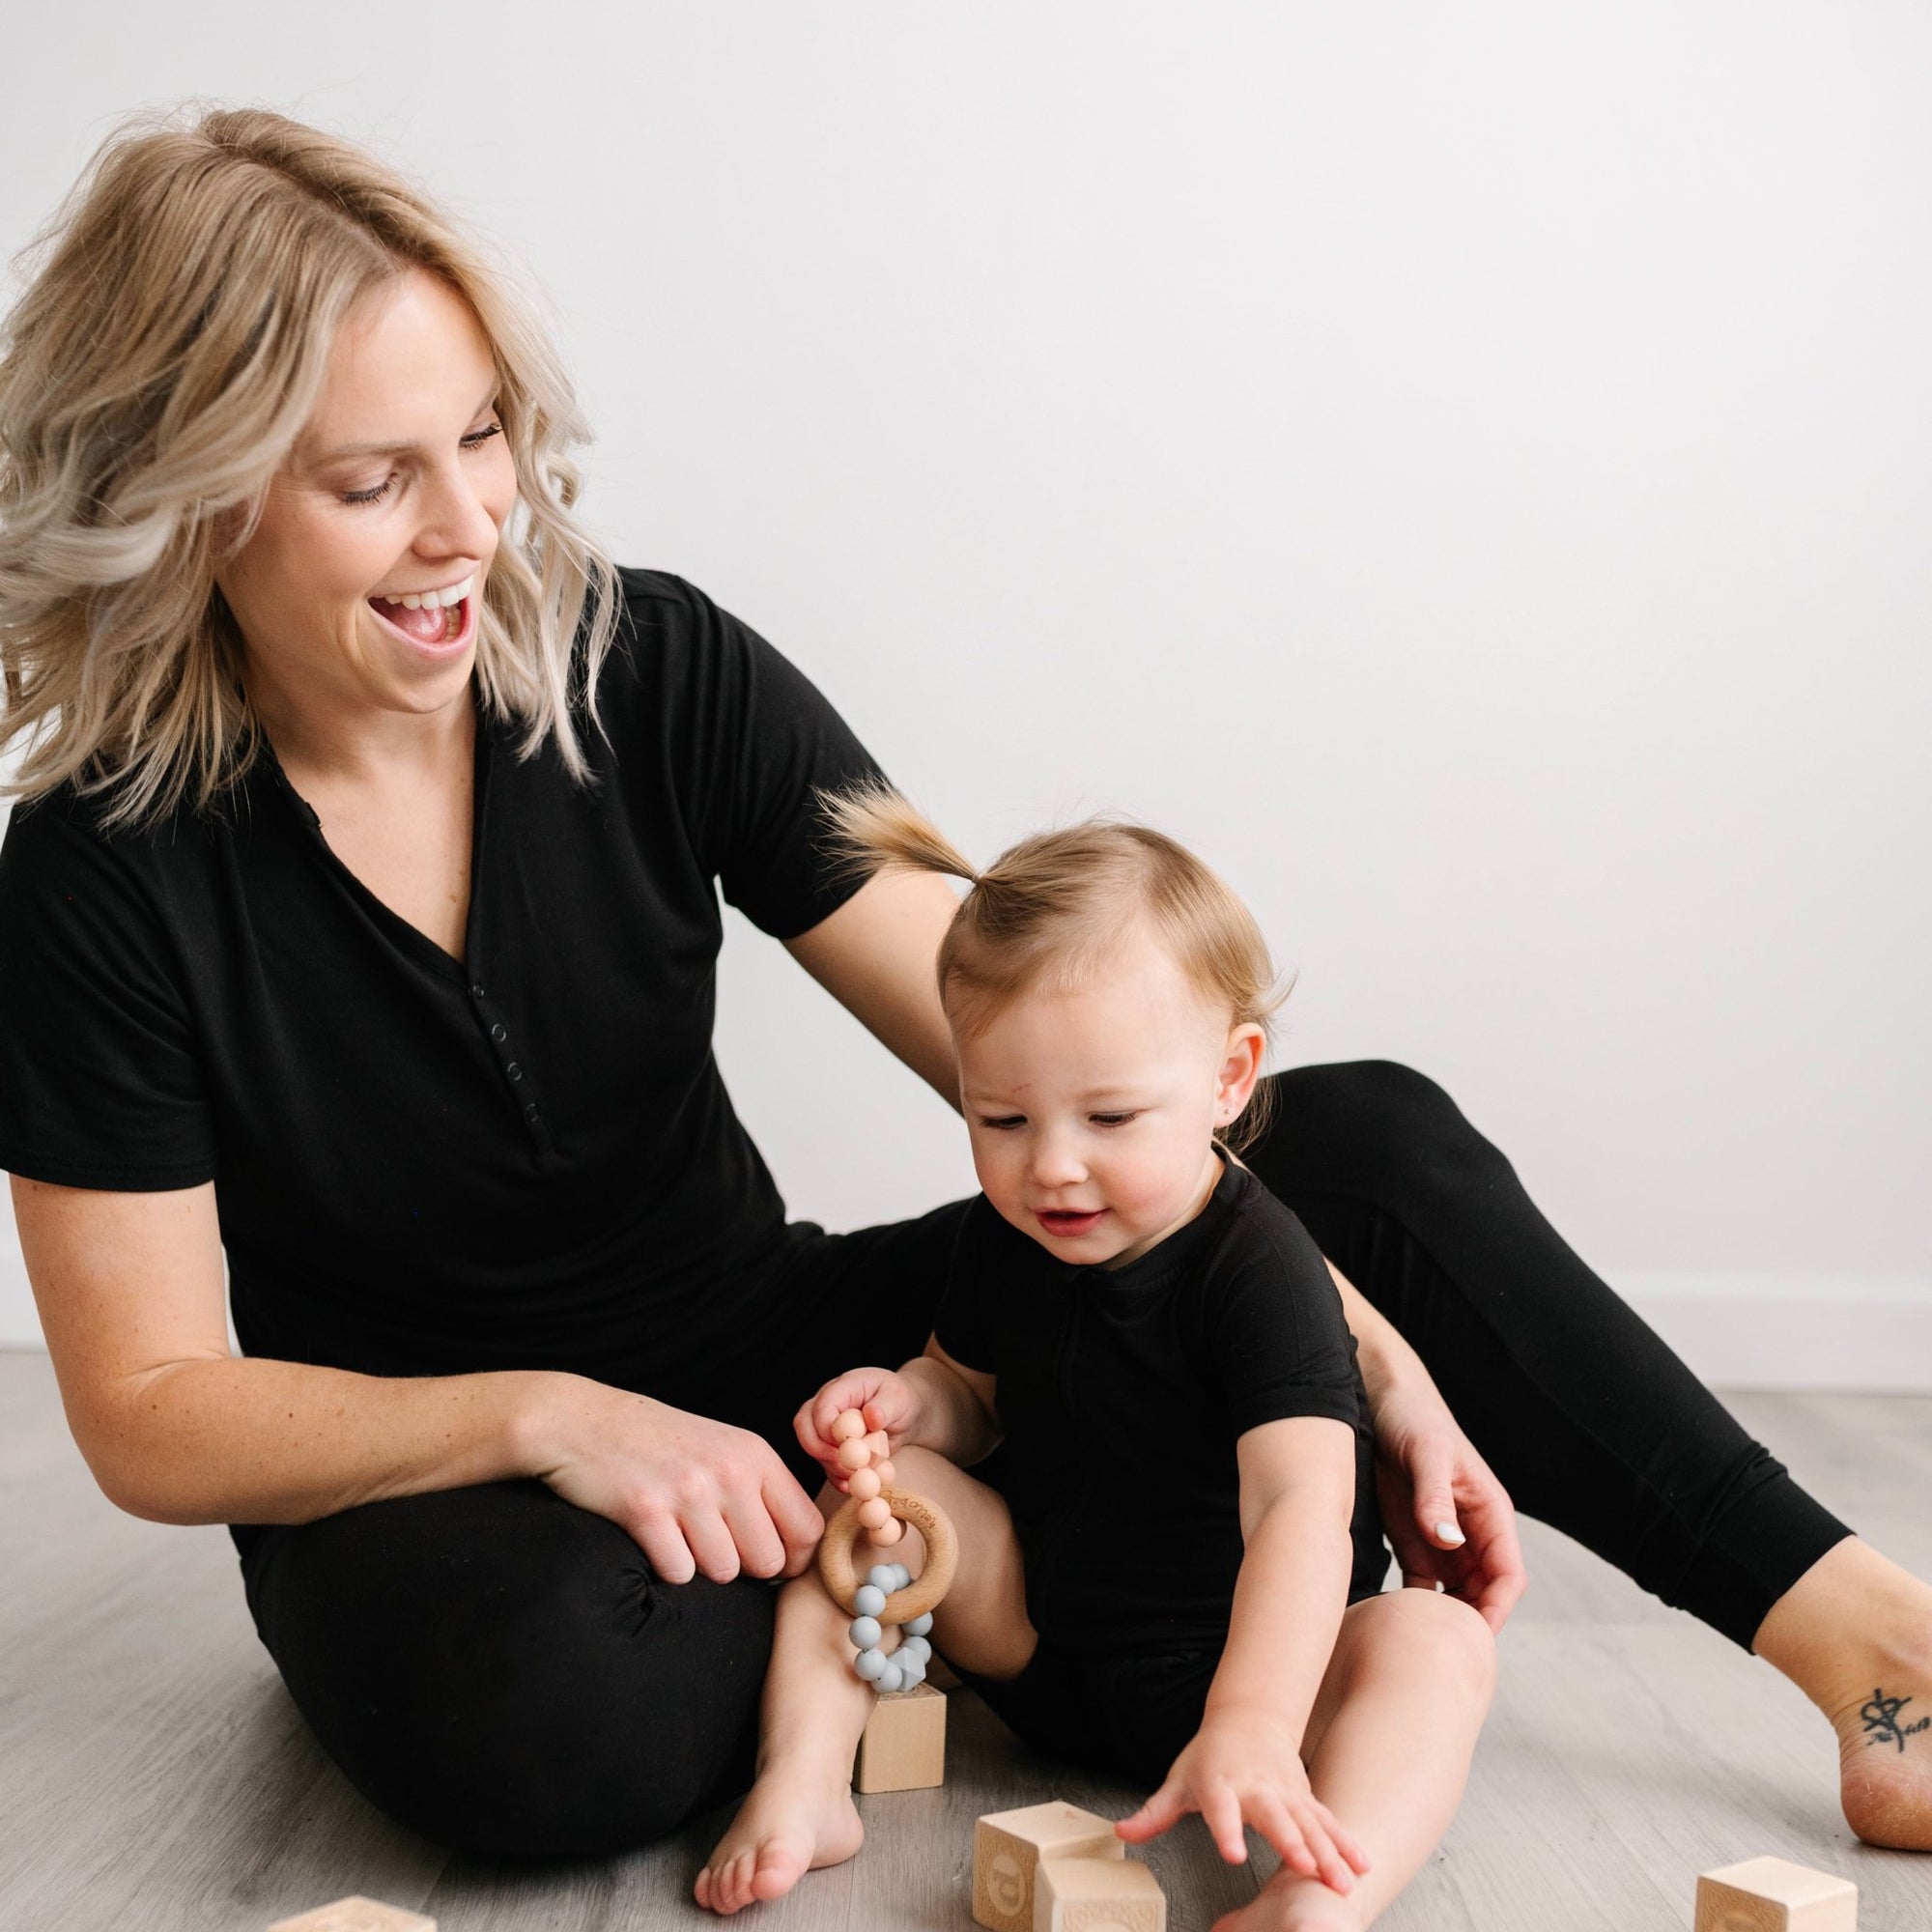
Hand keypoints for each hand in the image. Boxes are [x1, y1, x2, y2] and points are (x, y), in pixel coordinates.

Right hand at [527, 1374, 823, 1585]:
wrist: (583, 1421)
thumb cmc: (657, 1442)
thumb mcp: (723, 1449)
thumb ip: (760, 1492)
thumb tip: (792, 1555)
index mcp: (755, 1455)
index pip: (808, 1529)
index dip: (793, 1558)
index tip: (769, 1561)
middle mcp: (729, 1471)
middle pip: (769, 1561)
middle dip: (744, 1567)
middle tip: (713, 1546)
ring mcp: (688, 1490)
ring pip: (724, 1571)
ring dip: (702, 1566)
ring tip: (680, 1535)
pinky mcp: (646, 1510)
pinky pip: (679, 1573)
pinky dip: (667, 1567)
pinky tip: (654, 1538)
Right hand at [795, 1366, 921, 1488]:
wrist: (905, 1414)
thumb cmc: (901, 1399)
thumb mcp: (899, 1398)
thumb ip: (885, 1407)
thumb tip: (871, 1417)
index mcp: (842, 1387)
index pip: (822, 1407)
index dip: (828, 1430)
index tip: (846, 1447)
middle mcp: (827, 1405)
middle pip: (804, 1426)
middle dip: (820, 1450)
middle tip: (844, 1465)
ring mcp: (827, 1427)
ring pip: (814, 1449)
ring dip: (833, 1467)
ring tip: (859, 1475)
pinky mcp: (832, 1448)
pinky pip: (825, 1465)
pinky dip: (837, 1478)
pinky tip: (851, 1486)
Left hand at [1116, 1716, 1370, 1893]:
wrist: (1249, 1717)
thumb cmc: (1209, 1756)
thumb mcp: (1178, 1780)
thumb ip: (1154, 1813)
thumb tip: (1121, 1831)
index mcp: (1220, 1783)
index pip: (1221, 1808)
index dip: (1226, 1830)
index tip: (1233, 1854)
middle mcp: (1257, 1787)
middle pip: (1274, 1814)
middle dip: (1291, 1840)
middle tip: (1304, 1866)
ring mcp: (1286, 1792)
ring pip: (1309, 1822)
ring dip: (1328, 1851)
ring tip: (1342, 1881)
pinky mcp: (1305, 1798)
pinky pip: (1328, 1822)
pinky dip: (1346, 1843)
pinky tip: (1361, 1867)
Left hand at [1367, 1366, 1526, 1632]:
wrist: (1378, 1398)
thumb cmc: (1413, 1418)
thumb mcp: (1426, 1454)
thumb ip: (1436, 1496)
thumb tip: (1450, 1541)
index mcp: (1489, 1513)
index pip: (1508, 1575)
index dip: (1497, 1609)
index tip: (1474, 1638)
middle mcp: (1470, 1531)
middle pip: (1482, 1593)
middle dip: (1468, 1623)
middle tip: (1436, 1649)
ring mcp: (1442, 1539)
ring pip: (1454, 1595)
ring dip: (1440, 1618)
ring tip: (1412, 1639)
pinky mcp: (1413, 1540)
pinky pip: (1421, 1585)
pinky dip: (1412, 1605)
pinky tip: (1391, 1618)